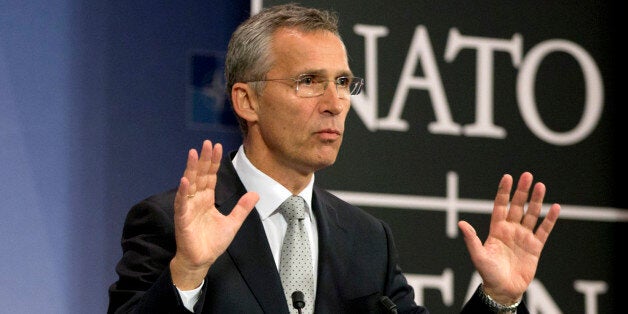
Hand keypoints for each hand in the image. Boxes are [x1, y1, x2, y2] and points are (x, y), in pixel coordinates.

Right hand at [170, 140, 258, 289]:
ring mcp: (188, 207)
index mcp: (207, 199)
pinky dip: (184, 191)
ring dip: (191, 169)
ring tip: (193, 153)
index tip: (217, 146)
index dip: (213, 162)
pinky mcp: (183, 218)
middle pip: (200, 175)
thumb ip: (242, 208)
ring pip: (190, 184)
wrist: (201, 260)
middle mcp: (197, 199)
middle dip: (204, 159)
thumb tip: (255, 194)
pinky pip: (183, 202)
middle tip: (207, 143)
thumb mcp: (233, 223)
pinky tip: (185, 180)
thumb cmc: (213, 242)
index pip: (210, 176)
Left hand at [457, 172, 559, 304]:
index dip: (504, 192)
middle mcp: (511, 230)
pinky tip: (555, 207)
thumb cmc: (488, 273)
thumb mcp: (478, 256)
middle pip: (517, 206)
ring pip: (531, 214)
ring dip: (536, 201)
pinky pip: (544, 230)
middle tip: (527, 175)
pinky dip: (550, 219)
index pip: (500, 206)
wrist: (503, 290)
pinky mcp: (535, 246)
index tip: (507, 177)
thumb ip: (471, 239)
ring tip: (541, 186)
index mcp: (496, 229)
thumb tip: (461, 223)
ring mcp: (524, 237)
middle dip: (522, 191)